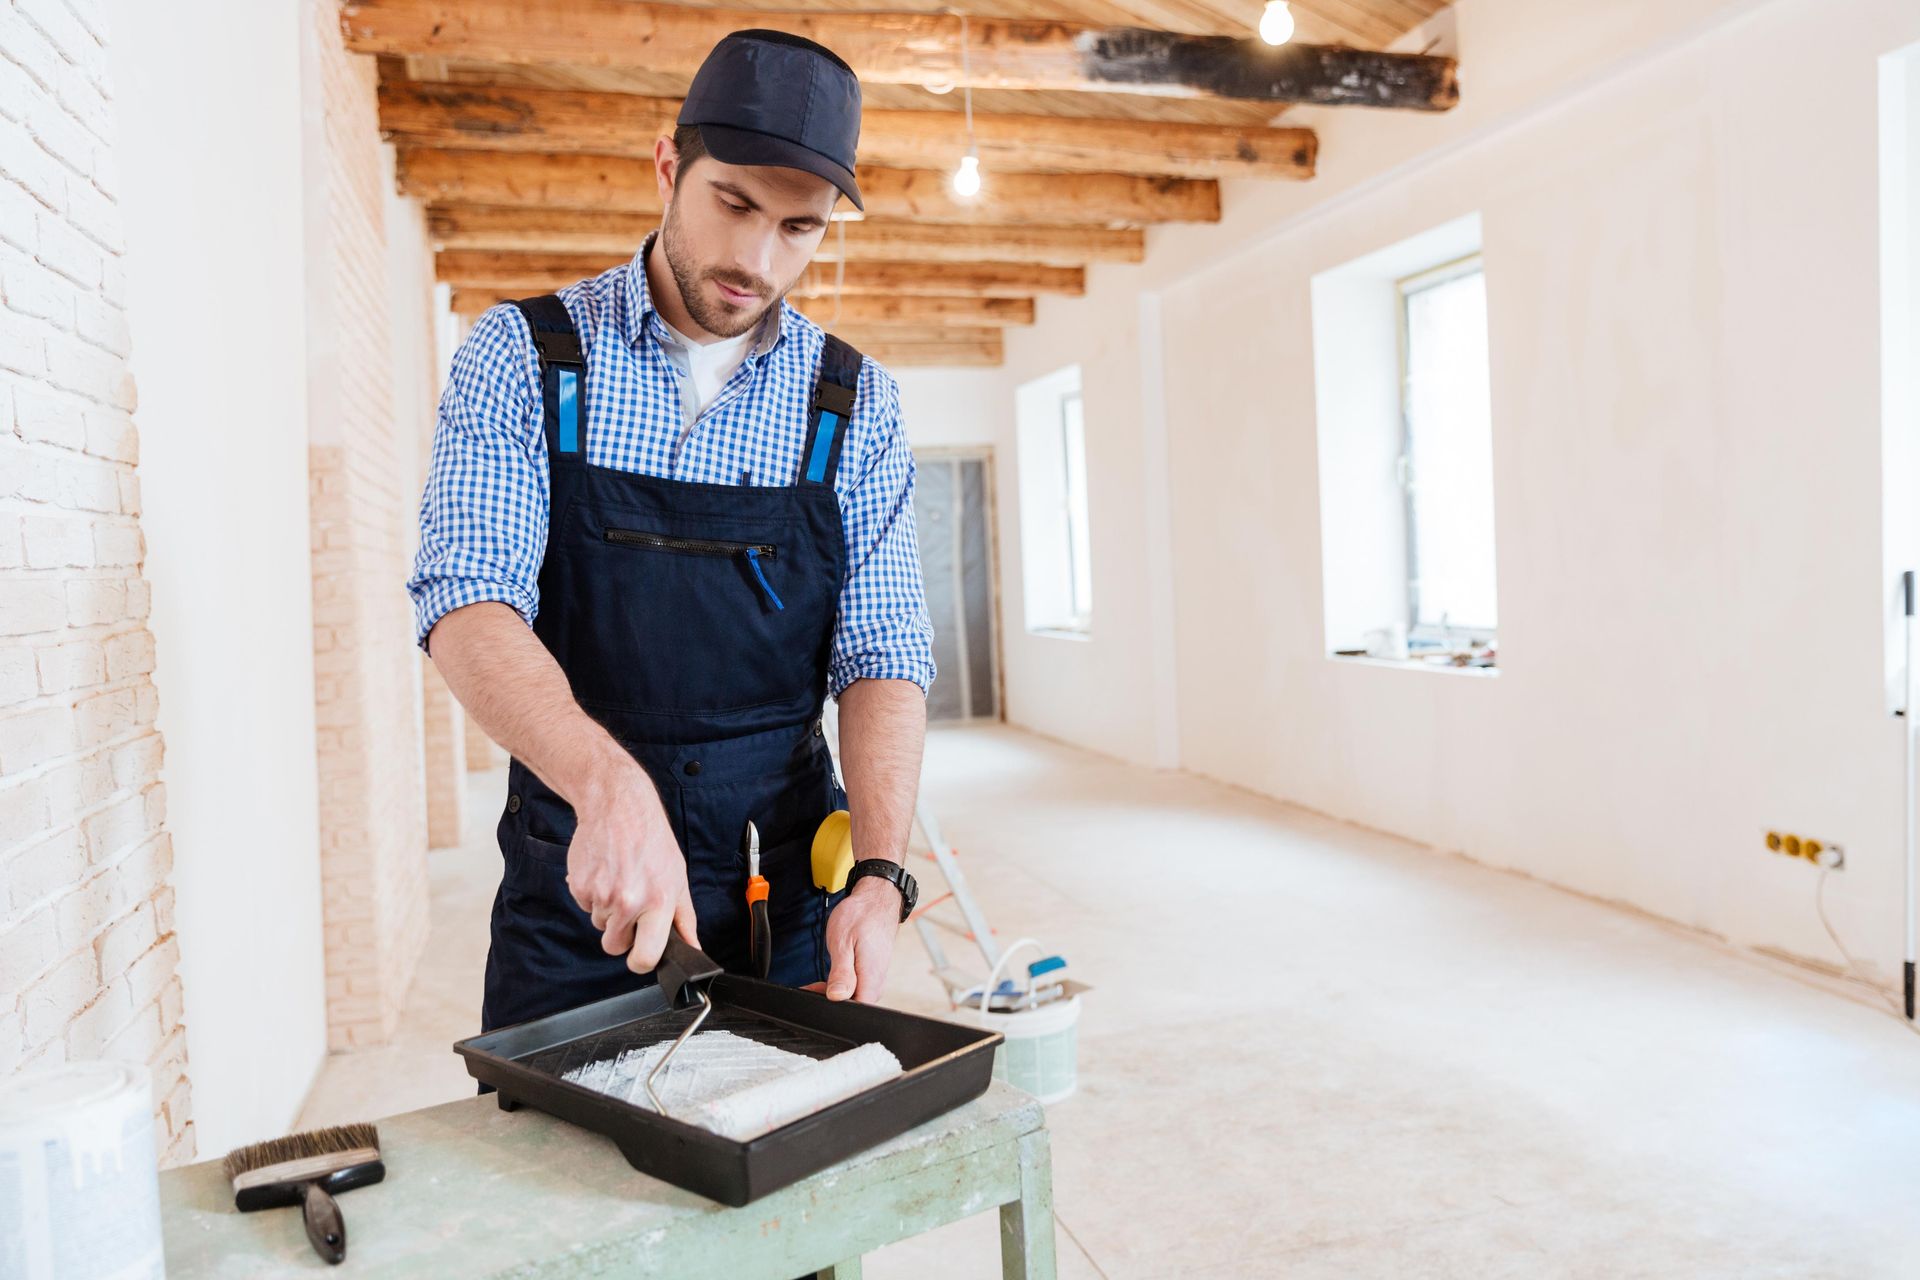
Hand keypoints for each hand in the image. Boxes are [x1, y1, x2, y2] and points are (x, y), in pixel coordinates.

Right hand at [564, 761, 697, 973]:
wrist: (619, 807)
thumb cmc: (652, 840)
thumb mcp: (678, 877)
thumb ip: (684, 917)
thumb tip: (692, 947)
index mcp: (657, 902)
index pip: (644, 957)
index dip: (641, 961)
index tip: (641, 954)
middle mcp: (628, 902)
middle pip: (614, 946)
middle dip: (621, 934)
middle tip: (630, 907)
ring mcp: (601, 895)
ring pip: (600, 925)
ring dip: (608, 910)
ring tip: (620, 880)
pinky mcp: (579, 887)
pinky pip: (586, 907)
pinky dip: (594, 895)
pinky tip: (605, 873)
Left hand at [804, 876, 901, 1002]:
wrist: (876, 901)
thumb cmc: (861, 916)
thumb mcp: (843, 942)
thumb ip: (841, 973)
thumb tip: (836, 997)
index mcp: (871, 977)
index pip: (856, 1011)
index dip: (836, 1011)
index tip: (818, 1000)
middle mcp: (876, 982)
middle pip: (853, 1007)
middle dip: (829, 1003)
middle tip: (810, 989)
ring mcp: (875, 979)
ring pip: (852, 998)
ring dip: (833, 993)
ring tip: (815, 984)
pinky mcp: (871, 974)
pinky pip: (855, 988)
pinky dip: (840, 986)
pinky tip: (827, 980)